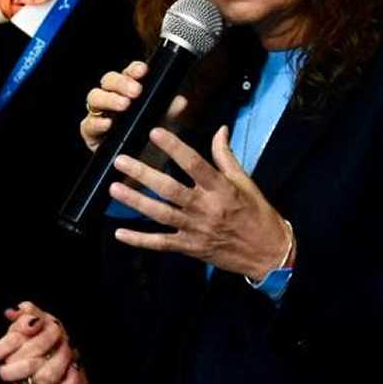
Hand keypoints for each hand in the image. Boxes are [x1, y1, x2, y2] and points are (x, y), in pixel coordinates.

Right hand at [0, 301, 94, 383]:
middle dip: (52, 354)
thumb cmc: (52, 340)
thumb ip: (30, 313)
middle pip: (29, 368)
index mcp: (8, 356)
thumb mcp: (43, 321)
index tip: (39, 326)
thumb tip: (21, 310)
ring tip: (75, 365)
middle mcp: (14, 379)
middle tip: (66, 347)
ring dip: (66, 374)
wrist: (72, 362)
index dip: (20, 338)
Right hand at [79, 60, 188, 151]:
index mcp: (127, 90)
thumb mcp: (163, 123)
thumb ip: (169, 111)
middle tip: (136, 91)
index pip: (128, 73)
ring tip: (124, 105)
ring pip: (94, 97)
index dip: (134, 69)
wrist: (139, 165)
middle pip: (108, 80)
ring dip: (109, 99)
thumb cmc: (148, 137)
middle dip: (121, 83)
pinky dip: (97, 123)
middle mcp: (110, 98)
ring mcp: (98, 114)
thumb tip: (181, 101)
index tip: (144, 70)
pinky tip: (108, 124)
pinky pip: (88, 125)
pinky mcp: (90, 133)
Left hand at [110, 126, 292, 280]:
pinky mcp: (190, 248)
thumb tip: (220, 130)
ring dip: (136, 201)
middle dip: (143, 174)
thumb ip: (227, 157)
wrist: (268, 253)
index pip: (194, 163)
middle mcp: (206, 208)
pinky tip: (120, 233)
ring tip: (114, 188)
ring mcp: (196, 230)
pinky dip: (140, 240)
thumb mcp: (246, 182)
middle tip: (121, 161)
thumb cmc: (257, 214)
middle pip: (169, 189)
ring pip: (160, 214)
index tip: (155, 132)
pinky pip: (161, 244)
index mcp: (221, 189)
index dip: (174, 147)